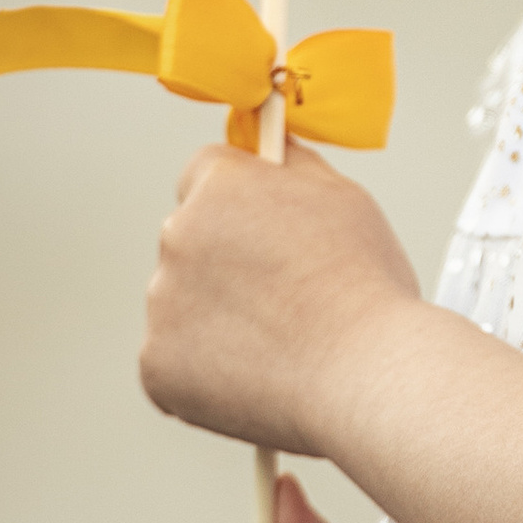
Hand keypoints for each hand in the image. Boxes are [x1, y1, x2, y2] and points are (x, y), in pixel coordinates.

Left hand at [140, 139, 420, 458]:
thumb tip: (274, 146)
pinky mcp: (157, 364)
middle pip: (191, 243)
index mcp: (219, 187)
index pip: (205, 175)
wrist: (366, 374)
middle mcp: (177, 236)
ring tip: (281, 344)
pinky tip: (258, 376)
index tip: (261, 230)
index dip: (238, 204)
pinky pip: (175, 364)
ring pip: (183, 306)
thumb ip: (294, 165)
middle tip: (282, 298)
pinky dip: (205, 375)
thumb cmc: (365, 290)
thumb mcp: (344, 197)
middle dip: (225, 265)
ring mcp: (162, 303)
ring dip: (216, 321)